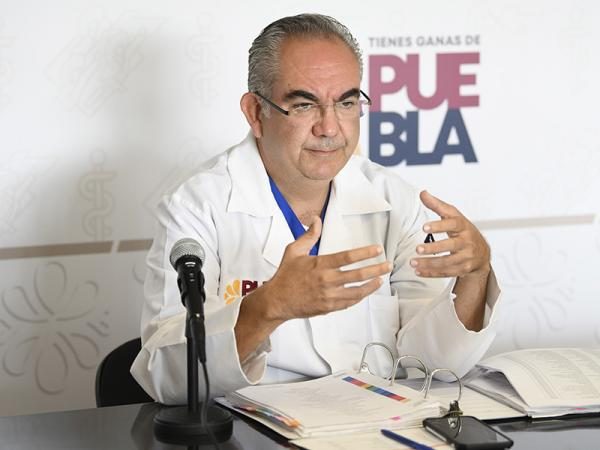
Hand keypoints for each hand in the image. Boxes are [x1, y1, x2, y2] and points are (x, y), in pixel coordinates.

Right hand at [262, 216, 391, 320]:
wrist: (277, 301)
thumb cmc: (285, 275)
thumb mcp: (294, 251)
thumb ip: (309, 236)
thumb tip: (316, 220)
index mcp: (320, 265)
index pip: (347, 257)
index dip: (365, 252)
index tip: (377, 249)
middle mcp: (326, 281)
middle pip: (358, 275)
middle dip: (376, 269)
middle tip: (387, 264)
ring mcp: (328, 296)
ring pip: (357, 291)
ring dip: (372, 285)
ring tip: (381, 278)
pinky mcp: (329, 307)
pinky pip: (349, 302)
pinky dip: (360, 296)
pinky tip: (366, 290)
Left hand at [411, 191, 489, 279]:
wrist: (482, 252)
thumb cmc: (465, 231)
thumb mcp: (453, 216)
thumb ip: (437, 205)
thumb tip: (423, 193)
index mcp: (463, 227)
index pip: (453, 224)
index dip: (439, 226)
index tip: (425, 227)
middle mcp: (466, 242)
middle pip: (451, 246)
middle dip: (433, 248)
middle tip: (418, 248)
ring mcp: (466, 257)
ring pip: (447, 262)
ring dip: (429, 263)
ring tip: (413, 262)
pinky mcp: (462, 269)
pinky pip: (446, 273)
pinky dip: (431, 273)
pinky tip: (419, 271)